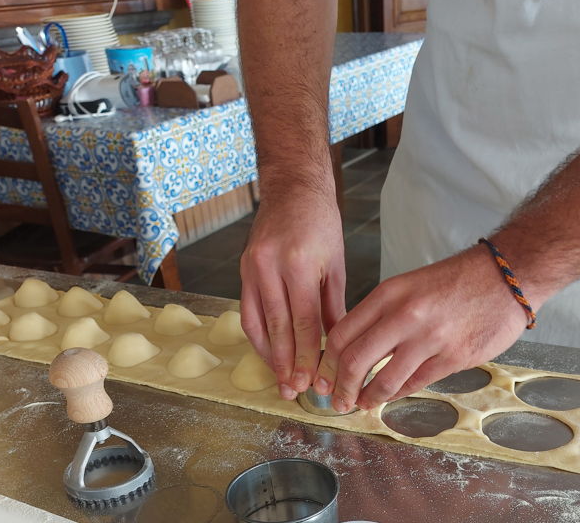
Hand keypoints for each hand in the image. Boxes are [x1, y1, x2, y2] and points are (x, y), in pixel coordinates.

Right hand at [240, 188, 344, 399]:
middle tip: (293, 391)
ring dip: (268, 355)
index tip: (312, 380)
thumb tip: (336, 346)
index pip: (304, 321)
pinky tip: (268, 351)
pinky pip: (247, 309)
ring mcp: (252, 267)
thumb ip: (333, 307)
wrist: (292, 188)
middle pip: (278, 327)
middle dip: (286, 363)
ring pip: (256, 322)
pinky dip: (258, 334)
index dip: (307, 355)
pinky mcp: (243, 268)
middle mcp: (270, 266)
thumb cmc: (320, 222)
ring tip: (279, 379)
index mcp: (299, 264)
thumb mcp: (335, 263)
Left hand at [314, 244, 528, 411]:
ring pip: (384, 380)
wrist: (505, 276)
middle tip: (335, 400)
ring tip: (361, 404)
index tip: (322, 377)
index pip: (341, 333)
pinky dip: (397, 394)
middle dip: (340, 387)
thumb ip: (382, 314)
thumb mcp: (409, 285)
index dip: (326, 362)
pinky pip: (415, 383)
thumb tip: (354, 348)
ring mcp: (430, 338)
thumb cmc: (455, 280)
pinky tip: (390, 396)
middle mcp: (405, 315)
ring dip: (367, 398)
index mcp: (389, 294)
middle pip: (355, 360)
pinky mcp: (453, 357)